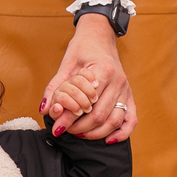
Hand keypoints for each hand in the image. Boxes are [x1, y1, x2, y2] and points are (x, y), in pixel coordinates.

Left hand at [39, 14, 135, 142]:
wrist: (100, 36)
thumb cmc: (82, 49)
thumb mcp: (65, 65)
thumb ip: (55, 88)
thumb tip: (45, 110)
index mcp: (103, 70)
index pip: (87, 102)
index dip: (71, 118)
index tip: (58, 127)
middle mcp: (118, 80)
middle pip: (101, 115)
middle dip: (81, 127)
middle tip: (66, 131)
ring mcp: (126, 89)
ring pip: (115, 120)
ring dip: (96, 133)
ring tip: (79, 134)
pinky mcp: (129, 95)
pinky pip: (131, 118)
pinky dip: (121, 132)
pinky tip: (108, 140)